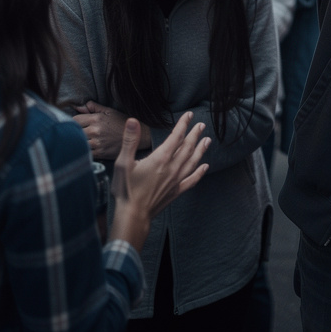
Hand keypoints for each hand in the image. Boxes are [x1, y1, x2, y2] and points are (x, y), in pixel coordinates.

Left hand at [74, 101, 147, 159]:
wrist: (138, 135)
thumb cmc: (122, 122)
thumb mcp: (109, 111)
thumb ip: (93, 108)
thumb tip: (78, 106)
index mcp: (96, 119)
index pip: (75, 120)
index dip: (74, 122)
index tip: (77, 124)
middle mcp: (95, 131)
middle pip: (75, 132)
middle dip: (76, 132)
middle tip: (79, 133)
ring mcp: (97, 143)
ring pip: (79, 143)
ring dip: (80, 142)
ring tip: (83, 141)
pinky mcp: (100, 153)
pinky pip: (85, 153)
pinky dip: (85, 151)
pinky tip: (88, 149)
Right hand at [109, 113, 209, 249]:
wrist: (132, 216)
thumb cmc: (126, 190)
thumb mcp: (122, 163)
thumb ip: (129, 141)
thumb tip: (133, 120)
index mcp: (160, 159)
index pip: (176, 137)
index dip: (183, 125)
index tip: (189, 115)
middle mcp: (171, 168)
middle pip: (187, 148)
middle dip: (195, 135)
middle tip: (201, 125)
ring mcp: (175, 181)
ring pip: (192, 162)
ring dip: (201, 150)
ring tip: (208, 140)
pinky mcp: (175, 192)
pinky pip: (191, 180)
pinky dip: (199, 173)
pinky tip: (205, 167)